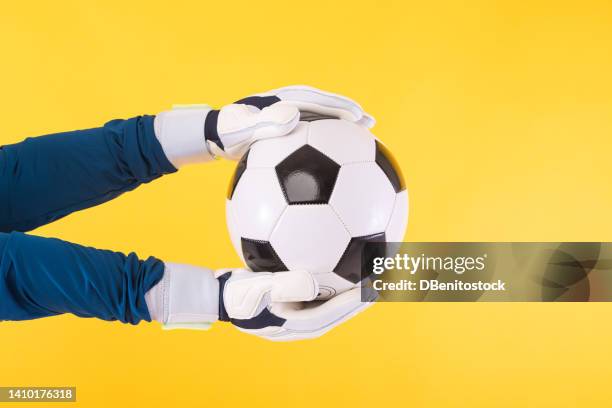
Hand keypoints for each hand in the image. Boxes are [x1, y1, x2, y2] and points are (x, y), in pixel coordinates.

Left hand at [154, 85, 374, 165]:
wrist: (216, 135)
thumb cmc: (229, 133)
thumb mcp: (243, 129)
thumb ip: (265, 123)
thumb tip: (294, 116)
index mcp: (283, 101)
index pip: (317, 102)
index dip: (338, 109)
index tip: (356, 117)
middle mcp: (290, 105)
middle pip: (325, 106)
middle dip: (348, 113)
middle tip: (370, 123)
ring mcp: (289, 116)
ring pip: (321, 119)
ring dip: (341, 127)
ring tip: (362, 136)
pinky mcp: (288, 129)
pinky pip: (312, 134)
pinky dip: (328, 140)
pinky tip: (338, 159)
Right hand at [216, 268, 375, 340]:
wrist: (222, 296)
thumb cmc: (237, 294)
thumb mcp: (257, 289)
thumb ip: (284, 286)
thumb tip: (313, 282)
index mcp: (298, 324)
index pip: (335, 312)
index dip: (356, 302)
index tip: (375, 288)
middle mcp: (304, 321)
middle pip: (340, 309)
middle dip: (362, 297)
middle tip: (384, 280)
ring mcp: (300, 313)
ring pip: (333, 301)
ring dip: (353, 287)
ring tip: (372, 272)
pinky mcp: (296, 301)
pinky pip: (321, 290)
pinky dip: (336, 278)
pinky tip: (344, 259)